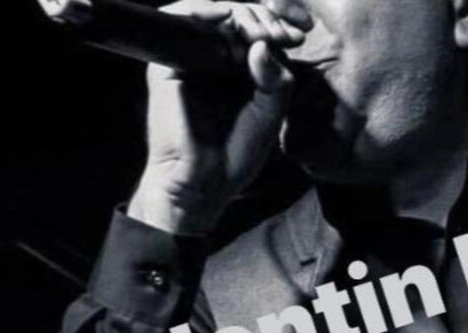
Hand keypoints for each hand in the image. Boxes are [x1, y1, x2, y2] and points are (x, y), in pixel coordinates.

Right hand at [127, 0, 312, 233]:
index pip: (258, 29)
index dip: (278, 22)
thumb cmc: (236, 153)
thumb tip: (262, 44)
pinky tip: (228, 19)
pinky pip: (181, 19)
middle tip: (281, 35)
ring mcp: (191, 59)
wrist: (204, 182)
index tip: (300, 34)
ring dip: (242, 13)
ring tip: (261, 32)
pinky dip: (205, 10)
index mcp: (240, 69)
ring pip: (214, 12)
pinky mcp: (167, 63)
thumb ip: (276, 77)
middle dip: (264, 17)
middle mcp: (214, 59)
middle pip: (238, 15)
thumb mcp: (271, 112)